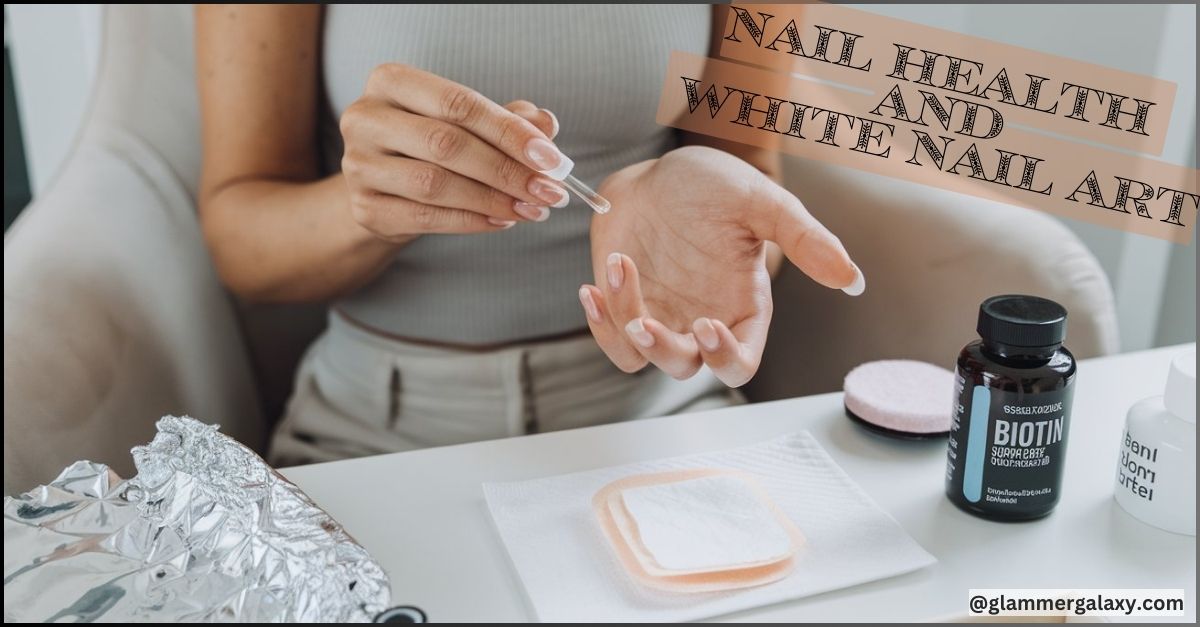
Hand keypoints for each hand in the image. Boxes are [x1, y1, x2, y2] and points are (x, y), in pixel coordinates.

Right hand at [339, 64, 572, 239]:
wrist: (382, 188)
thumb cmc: (428, 145)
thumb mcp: (465, 122)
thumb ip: (505, 119)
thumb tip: (547, 124)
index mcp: (391, 82)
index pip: (458, 103)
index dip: (509, 131)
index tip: (551, 157)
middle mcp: (366, 118)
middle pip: (446, 144)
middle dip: (506, 170)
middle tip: (549, 190)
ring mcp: (358, 166)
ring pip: (435, 184)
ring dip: (493, 200)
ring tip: (532, 209)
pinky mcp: (365, 208)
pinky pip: (426, 218)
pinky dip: (471, 221)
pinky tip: (502, 220)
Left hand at [580, 146, 862, 386]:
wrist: (660, 169)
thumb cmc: (715, 184)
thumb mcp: (762, 202)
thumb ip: (805, 239)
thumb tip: (852, 278)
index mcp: (742, 308)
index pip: (739, 361)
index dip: (724, 357)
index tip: (708, 325)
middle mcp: (702, 320)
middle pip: (685, 368)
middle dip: (663, 349)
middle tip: (644, 321)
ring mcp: (661, 315)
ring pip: (640, 356)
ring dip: (622, 326)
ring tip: (619, 268)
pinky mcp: (624, 304)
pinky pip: (610, 336)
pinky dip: (599, 320)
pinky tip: (593, 286)